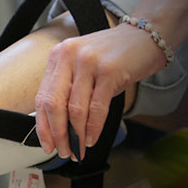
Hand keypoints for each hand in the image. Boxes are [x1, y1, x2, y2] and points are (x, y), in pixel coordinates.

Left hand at [34, 19, 163, 159]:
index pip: (42, 97)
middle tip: (65, 151)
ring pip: (75, 109)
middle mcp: (69, 56)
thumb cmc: (116, 56)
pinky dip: (93, 128)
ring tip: (80, 148)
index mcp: (59, 56)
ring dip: (77, 135)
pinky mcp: (109, 71)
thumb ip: (70, 90)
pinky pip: (97, 108)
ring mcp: (89, 62)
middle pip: (54, 105)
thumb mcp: (85, 67)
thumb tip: (61, 127)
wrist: (145, 37)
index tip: (47, 144)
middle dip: (58, 134)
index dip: (43, 126)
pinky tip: (92, 138)